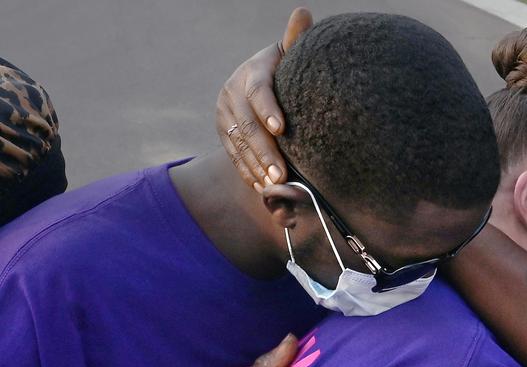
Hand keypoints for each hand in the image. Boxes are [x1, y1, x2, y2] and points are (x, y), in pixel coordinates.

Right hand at [216, 8, 310, 189]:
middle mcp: (232, 93)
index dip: (268, 109)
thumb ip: (296, 39)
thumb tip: (303, 12)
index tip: (282, 129)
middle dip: (265, 150)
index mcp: (252, 72)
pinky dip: (248, 173)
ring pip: (239, 144)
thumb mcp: (289, 55)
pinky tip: (262, 188)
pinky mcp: (223, 133)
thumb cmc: (286, 69)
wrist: (261, 83)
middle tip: (281, 173)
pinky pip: (234, 156)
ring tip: (274, 186)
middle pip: (247, 124)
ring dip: (256, 167)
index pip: (258, 91)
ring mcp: (225, 115)